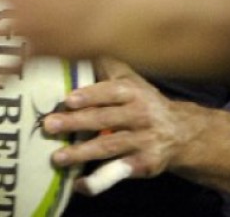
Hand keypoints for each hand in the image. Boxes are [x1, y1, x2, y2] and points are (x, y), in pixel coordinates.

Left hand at [44, 58, 189, 195]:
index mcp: (134, 93)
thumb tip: (81, 44)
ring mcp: (141, 142)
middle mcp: (140, 116)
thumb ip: (108, 67)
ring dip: (82, 153)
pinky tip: (79, 184)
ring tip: (57, 157)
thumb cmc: (144, 103)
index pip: (111, 92)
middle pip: (105, 120)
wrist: (179, 133)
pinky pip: (116, 174)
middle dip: (76, 123)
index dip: (91, 95)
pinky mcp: (142, 165)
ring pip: (109, 147)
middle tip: (50, 125)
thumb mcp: (131, 81)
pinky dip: (98, 181)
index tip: (69, 100)